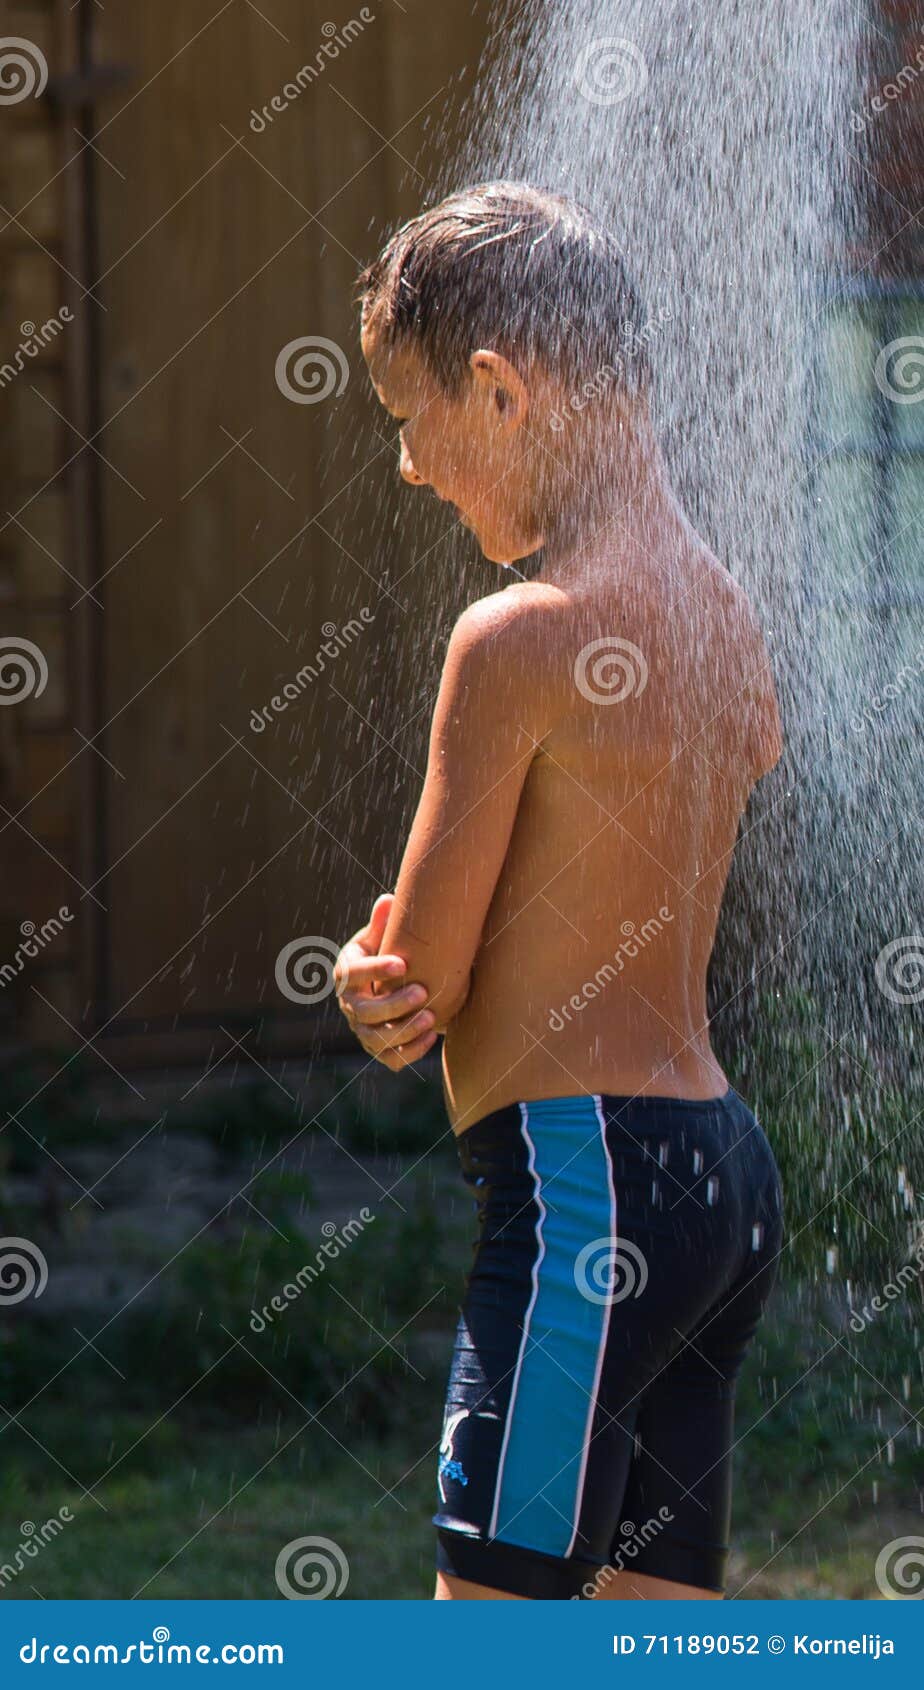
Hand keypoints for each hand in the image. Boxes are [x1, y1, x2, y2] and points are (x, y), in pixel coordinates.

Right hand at [334, 893, 439, 1070]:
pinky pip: (391, 1059)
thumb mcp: (381, 936)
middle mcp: (350, 1004)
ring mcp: (363, 1030)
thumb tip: (389, 900)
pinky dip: (411, 1051)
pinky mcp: (378, 1049)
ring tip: (431, 1017)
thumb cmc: (387, 953)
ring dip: (404, 1030)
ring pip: (377, 1039)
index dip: (375, 970)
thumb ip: (384, 922)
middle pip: (365, 1011)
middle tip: (422, 992)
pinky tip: (432, 1036)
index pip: (353, 973)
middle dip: (393, 1004)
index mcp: (347, 972)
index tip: (402, 963)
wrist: (393, 984)